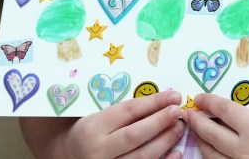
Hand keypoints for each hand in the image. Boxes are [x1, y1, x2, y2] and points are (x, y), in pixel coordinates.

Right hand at [64, 91, 184, 158]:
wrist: (70, 155)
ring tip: (179, 128)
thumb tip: (164, 102)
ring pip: (141, 157)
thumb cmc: (92, 131)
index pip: (129, 111)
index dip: (154, 102)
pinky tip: (175, 153)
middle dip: (160, 122)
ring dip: (164, 142)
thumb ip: (128, 112)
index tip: (174, 96)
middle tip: (178, 111)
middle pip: (135, 135)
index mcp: (96, 126)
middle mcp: (99, 150)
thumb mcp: (102, 116)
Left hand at [181, 94, 248, 158]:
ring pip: (212, 154)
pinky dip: (213, 157)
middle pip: (211, 133)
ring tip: (196, 130)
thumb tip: (236, 95)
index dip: (208, 102)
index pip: (222, 110)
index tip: (199, 97)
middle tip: (189, 112)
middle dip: (197, 121)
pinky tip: (211, 150)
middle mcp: (245, 150)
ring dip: (201, 140)